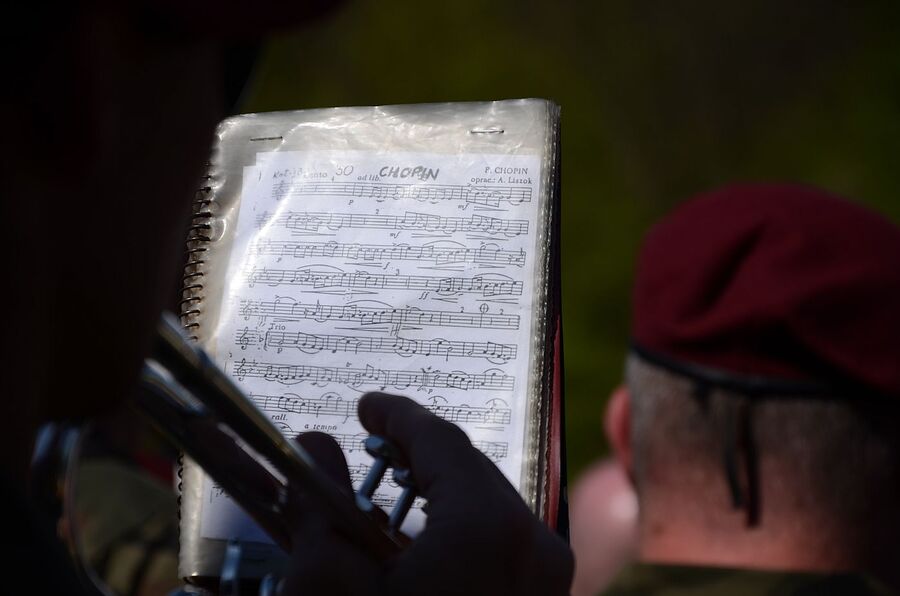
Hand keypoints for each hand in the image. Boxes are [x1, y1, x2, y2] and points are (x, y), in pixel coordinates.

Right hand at [282, 392, 573, 594]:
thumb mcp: (329, 589)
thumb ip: (320, 508)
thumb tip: (313, 444)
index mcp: (489, 528)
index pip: (443, 441)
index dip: (398, 416)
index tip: (366, 408)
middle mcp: (535, 546)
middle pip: (471, 469)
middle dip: (417, 453)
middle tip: (370, 446)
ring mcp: (547, 579)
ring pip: (489, 505)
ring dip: (440, 491)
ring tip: (391, 491)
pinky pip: (504, 542)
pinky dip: (462, 528)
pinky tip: (423, 542)